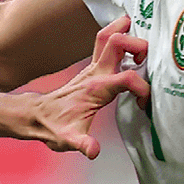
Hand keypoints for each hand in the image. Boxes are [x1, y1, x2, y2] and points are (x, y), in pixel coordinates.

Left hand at [26, 15, 148, 156]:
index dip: (142, 88)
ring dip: (125, 31)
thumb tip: (93, 151)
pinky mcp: (92, 67)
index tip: (144, 103)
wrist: (38, 117)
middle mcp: (94, 72)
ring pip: (108, 35)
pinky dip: (119, 36)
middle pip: (117, 41)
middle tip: (146, 62)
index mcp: (95, 88)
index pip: (127, 78)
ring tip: (141, 47)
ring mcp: (93, 67)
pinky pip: (106, 42)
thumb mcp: (68, 140)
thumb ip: (82, 144)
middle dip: (138, 45)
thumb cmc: (54, 127)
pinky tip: (130, 45)